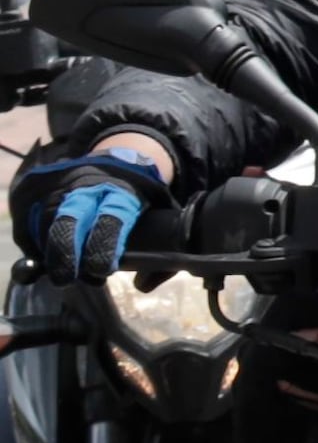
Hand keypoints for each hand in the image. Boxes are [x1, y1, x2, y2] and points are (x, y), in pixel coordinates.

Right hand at [22, 142, 161, 279]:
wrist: (119, 157)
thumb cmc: (140, 194)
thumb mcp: (159, 211)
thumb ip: (161, 244)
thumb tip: (144, 284)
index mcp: (123, 192)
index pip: (111, 220)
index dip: (102, 247)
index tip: (100, 271)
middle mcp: (88, 186)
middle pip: (67, 221)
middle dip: (64, 253)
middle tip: (65, 279)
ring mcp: (62, 184)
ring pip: (45, 221)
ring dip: (49, 250)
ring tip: (61, 270)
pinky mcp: (41, 184)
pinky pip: (31, 216)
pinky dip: (35, 239)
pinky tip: (46, 252)